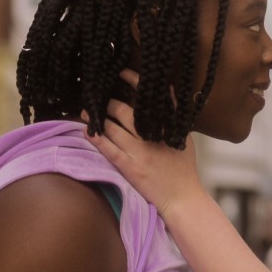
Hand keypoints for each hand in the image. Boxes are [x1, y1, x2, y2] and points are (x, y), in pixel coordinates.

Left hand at [84, 73, 206, 219]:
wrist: (182, 198)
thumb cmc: (183, 169)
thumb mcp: (184, 139)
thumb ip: (174, 120)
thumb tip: (166, 98)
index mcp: (169, 126)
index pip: (152, 98)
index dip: (135, 82)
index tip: (123, 73)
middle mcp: (154, 136)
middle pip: (126, 110)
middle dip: (110, 102)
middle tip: (99, 97)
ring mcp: (141, 152)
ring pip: (114, 127)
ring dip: (98, 117)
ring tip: (87, 111)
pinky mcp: (130, 167)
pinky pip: (109, 149)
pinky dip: (96, 139)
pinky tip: (87, 131)